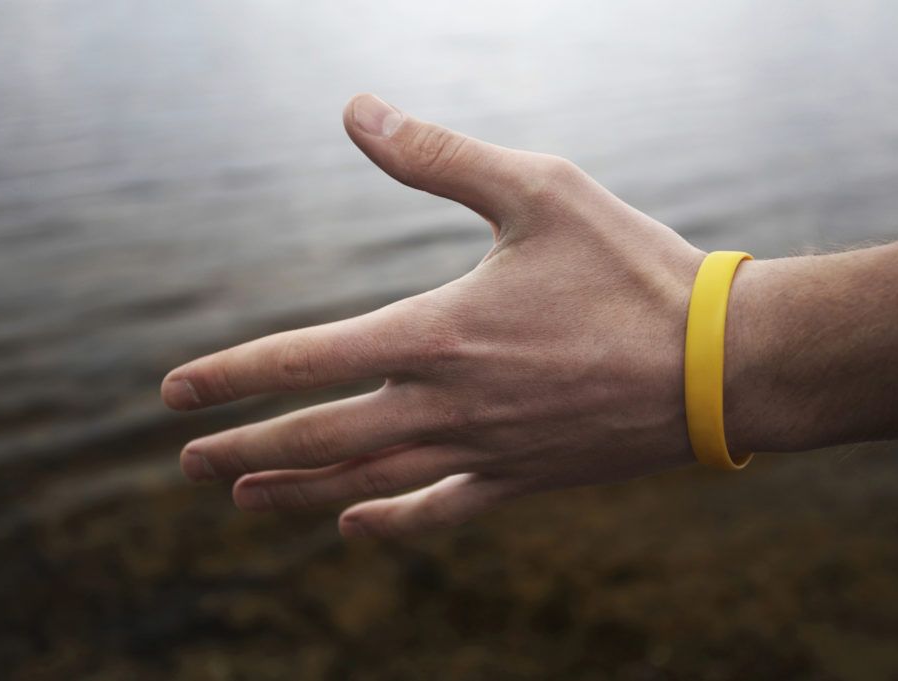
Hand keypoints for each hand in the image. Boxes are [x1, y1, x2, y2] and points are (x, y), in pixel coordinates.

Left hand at [161, 94, 705, 537]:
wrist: (721, 360)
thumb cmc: (633, 266)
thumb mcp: (538, 188)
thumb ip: (439, 157)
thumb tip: (356, 111)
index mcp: (439, 331)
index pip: (306, 359)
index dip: (233, 375)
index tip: (175, 392)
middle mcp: (449, 403)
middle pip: (322, 438)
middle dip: (248, 448)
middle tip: (190, 459)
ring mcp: (485, 449)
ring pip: (369, 483)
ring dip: (299, 492)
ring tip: (243, 497)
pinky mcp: (524, 477)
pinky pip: (445, 511)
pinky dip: (394, 523)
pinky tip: (354, 529)